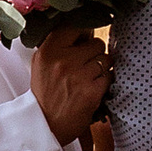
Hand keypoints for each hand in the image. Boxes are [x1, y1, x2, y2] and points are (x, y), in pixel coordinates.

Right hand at [29, 29, 107, 147]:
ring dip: (102, 68)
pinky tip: (93, 88)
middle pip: (96, 42)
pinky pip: (109, 76)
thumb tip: (84, 28)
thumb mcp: (41, 63)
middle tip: (86, 64)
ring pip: (106, 59)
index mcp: (48, 50)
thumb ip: (58, 44)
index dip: (85, 31)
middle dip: (95, 53)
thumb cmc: (45, 93)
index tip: (86, 38)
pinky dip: (105, 82)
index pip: (75, 26)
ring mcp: (78, 75)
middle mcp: (63, 60)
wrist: (45, 124)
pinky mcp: (92, 91)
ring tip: (89, 78)